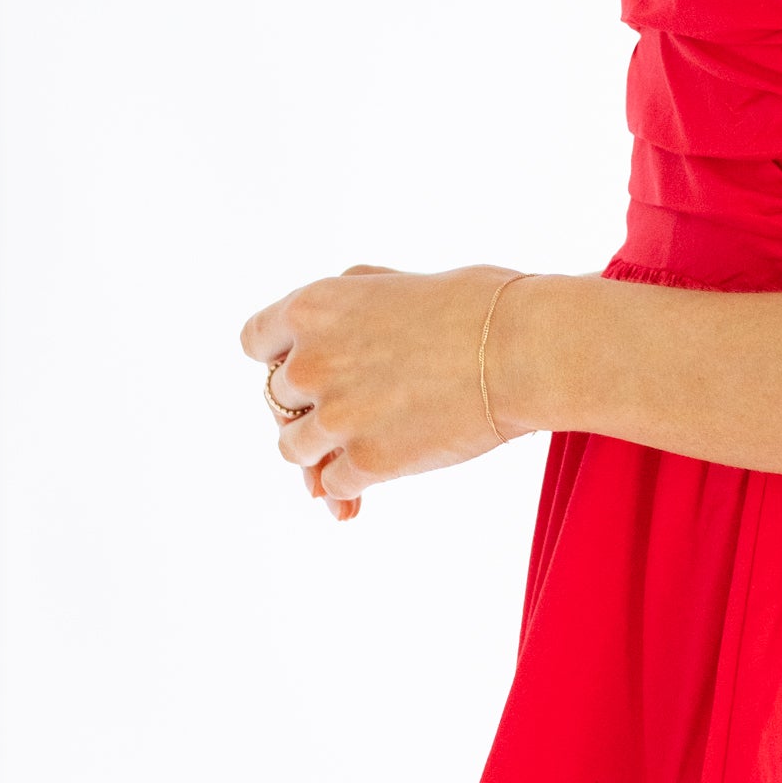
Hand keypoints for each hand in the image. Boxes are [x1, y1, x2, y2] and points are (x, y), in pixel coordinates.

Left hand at [241, 264, 532, 517]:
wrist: (526, 352)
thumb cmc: (481, 308)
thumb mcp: (399, 283)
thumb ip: (353, 304)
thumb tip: (328, 334)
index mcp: (315, 308)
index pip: (255, 342)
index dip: (281, 358)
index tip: (308, 372)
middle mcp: (311, 362)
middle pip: (277, 401)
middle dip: (309, 409)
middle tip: (344, 421)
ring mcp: (336, 416)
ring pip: (295, 450)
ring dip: (318, 455)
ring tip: (348, 456)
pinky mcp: (369, 462)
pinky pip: (333, 486)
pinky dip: (345, 492)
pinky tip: (360, 499)